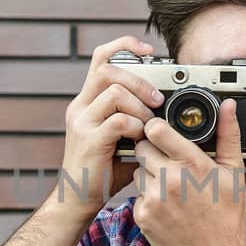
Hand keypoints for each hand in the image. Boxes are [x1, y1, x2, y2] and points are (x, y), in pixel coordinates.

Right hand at [55, 36, 165, 217]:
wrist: (78, 199)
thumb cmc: (103, 170)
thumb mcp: (120, 137)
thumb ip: (136, 118)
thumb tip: (167, 107)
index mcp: (88, 101)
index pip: (101, 58)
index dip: (124, 46)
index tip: (148, 51)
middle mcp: (80, 106)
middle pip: (107, 69)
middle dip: (139, 79)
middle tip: (157, 99)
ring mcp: (82, 122)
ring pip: (113, 91)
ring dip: (140, 105)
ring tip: (150, 123)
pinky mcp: (88, 140)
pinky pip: (118, 121)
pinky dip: (136, 126)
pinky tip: (140, 139)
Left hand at [132, 96, 245, 245]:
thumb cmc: (226, 215)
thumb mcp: (233, 173)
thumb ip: (228, 136)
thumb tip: (228, 106)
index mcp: (192, 164)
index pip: (156, 129)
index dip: (155, 128)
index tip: (160, 132)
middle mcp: (170, 179)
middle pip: (142, 148)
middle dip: (151, 150)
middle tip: (166, 161)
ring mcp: (154, 198)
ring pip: (137, 171)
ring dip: (148, 174)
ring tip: (169, 185)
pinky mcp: (143, 215)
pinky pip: (136, 195)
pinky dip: (147, 197)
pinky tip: (166, 205)